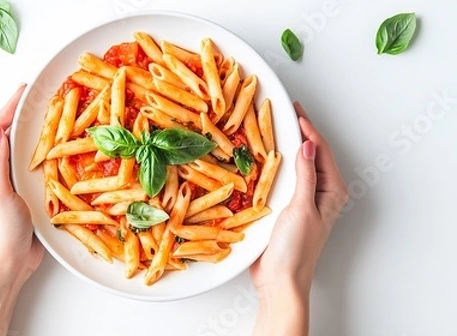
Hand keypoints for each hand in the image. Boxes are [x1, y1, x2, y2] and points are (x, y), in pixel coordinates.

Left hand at [0, 84, 43, 283]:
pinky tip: (47, 141)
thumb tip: (1, 130)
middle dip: (18, 114)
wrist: (8, 263)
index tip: (24, 90)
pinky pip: (25, 161)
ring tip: (43, 111)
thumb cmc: (0, 233)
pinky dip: (35, 149)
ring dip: (28, 130)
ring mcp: (1, 178)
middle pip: (3, 134)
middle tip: (36, 95)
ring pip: (15, 146)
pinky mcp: (16, 188)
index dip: (8, 108)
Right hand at [249, 102, 347, 335]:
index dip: (309, 129)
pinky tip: (265, 157)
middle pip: (312, 155)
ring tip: (275, 129)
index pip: (321, 151)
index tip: (294, 111)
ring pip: (298, 165)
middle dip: (300, 133)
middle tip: (285, 112)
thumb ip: (305, 176)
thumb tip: (308, 144)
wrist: (280, 279)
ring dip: (288, 148)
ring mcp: (304, 199)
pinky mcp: (288, 207)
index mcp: (331, 191)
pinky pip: (285, 178)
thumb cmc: (295, 248)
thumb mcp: (302, 207)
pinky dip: (276, 165)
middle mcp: (321, 193)